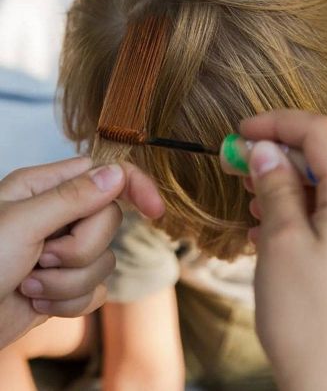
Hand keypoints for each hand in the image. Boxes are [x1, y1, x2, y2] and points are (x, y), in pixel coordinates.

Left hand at [0, 157, 163, 347]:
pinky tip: (36, 303)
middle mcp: (59, 216)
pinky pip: (95, 291)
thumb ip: (72, 197)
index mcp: (46, 189)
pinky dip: (68, 303)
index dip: (134, 186)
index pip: (104, 174)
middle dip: (80, 248)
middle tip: (42, 257)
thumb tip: (117, 174)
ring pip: (104, 261)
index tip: (154, 210)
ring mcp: (64, 252)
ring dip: (67, 282)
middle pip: (108, 222)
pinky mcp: (66, 285)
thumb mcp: (20, 224)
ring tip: (29, 285)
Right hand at [224, 110, 326, 390]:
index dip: (276, 123)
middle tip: (240, 166)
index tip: (241, 132)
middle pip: (324, 158)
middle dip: (278, 157)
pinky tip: (270, 231)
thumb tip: (265, 149)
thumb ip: (276, 184)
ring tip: (252, 200)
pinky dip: (301, 213)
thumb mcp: (281, 239)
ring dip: (287, 187)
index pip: (318, 131)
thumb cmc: (306, 317)